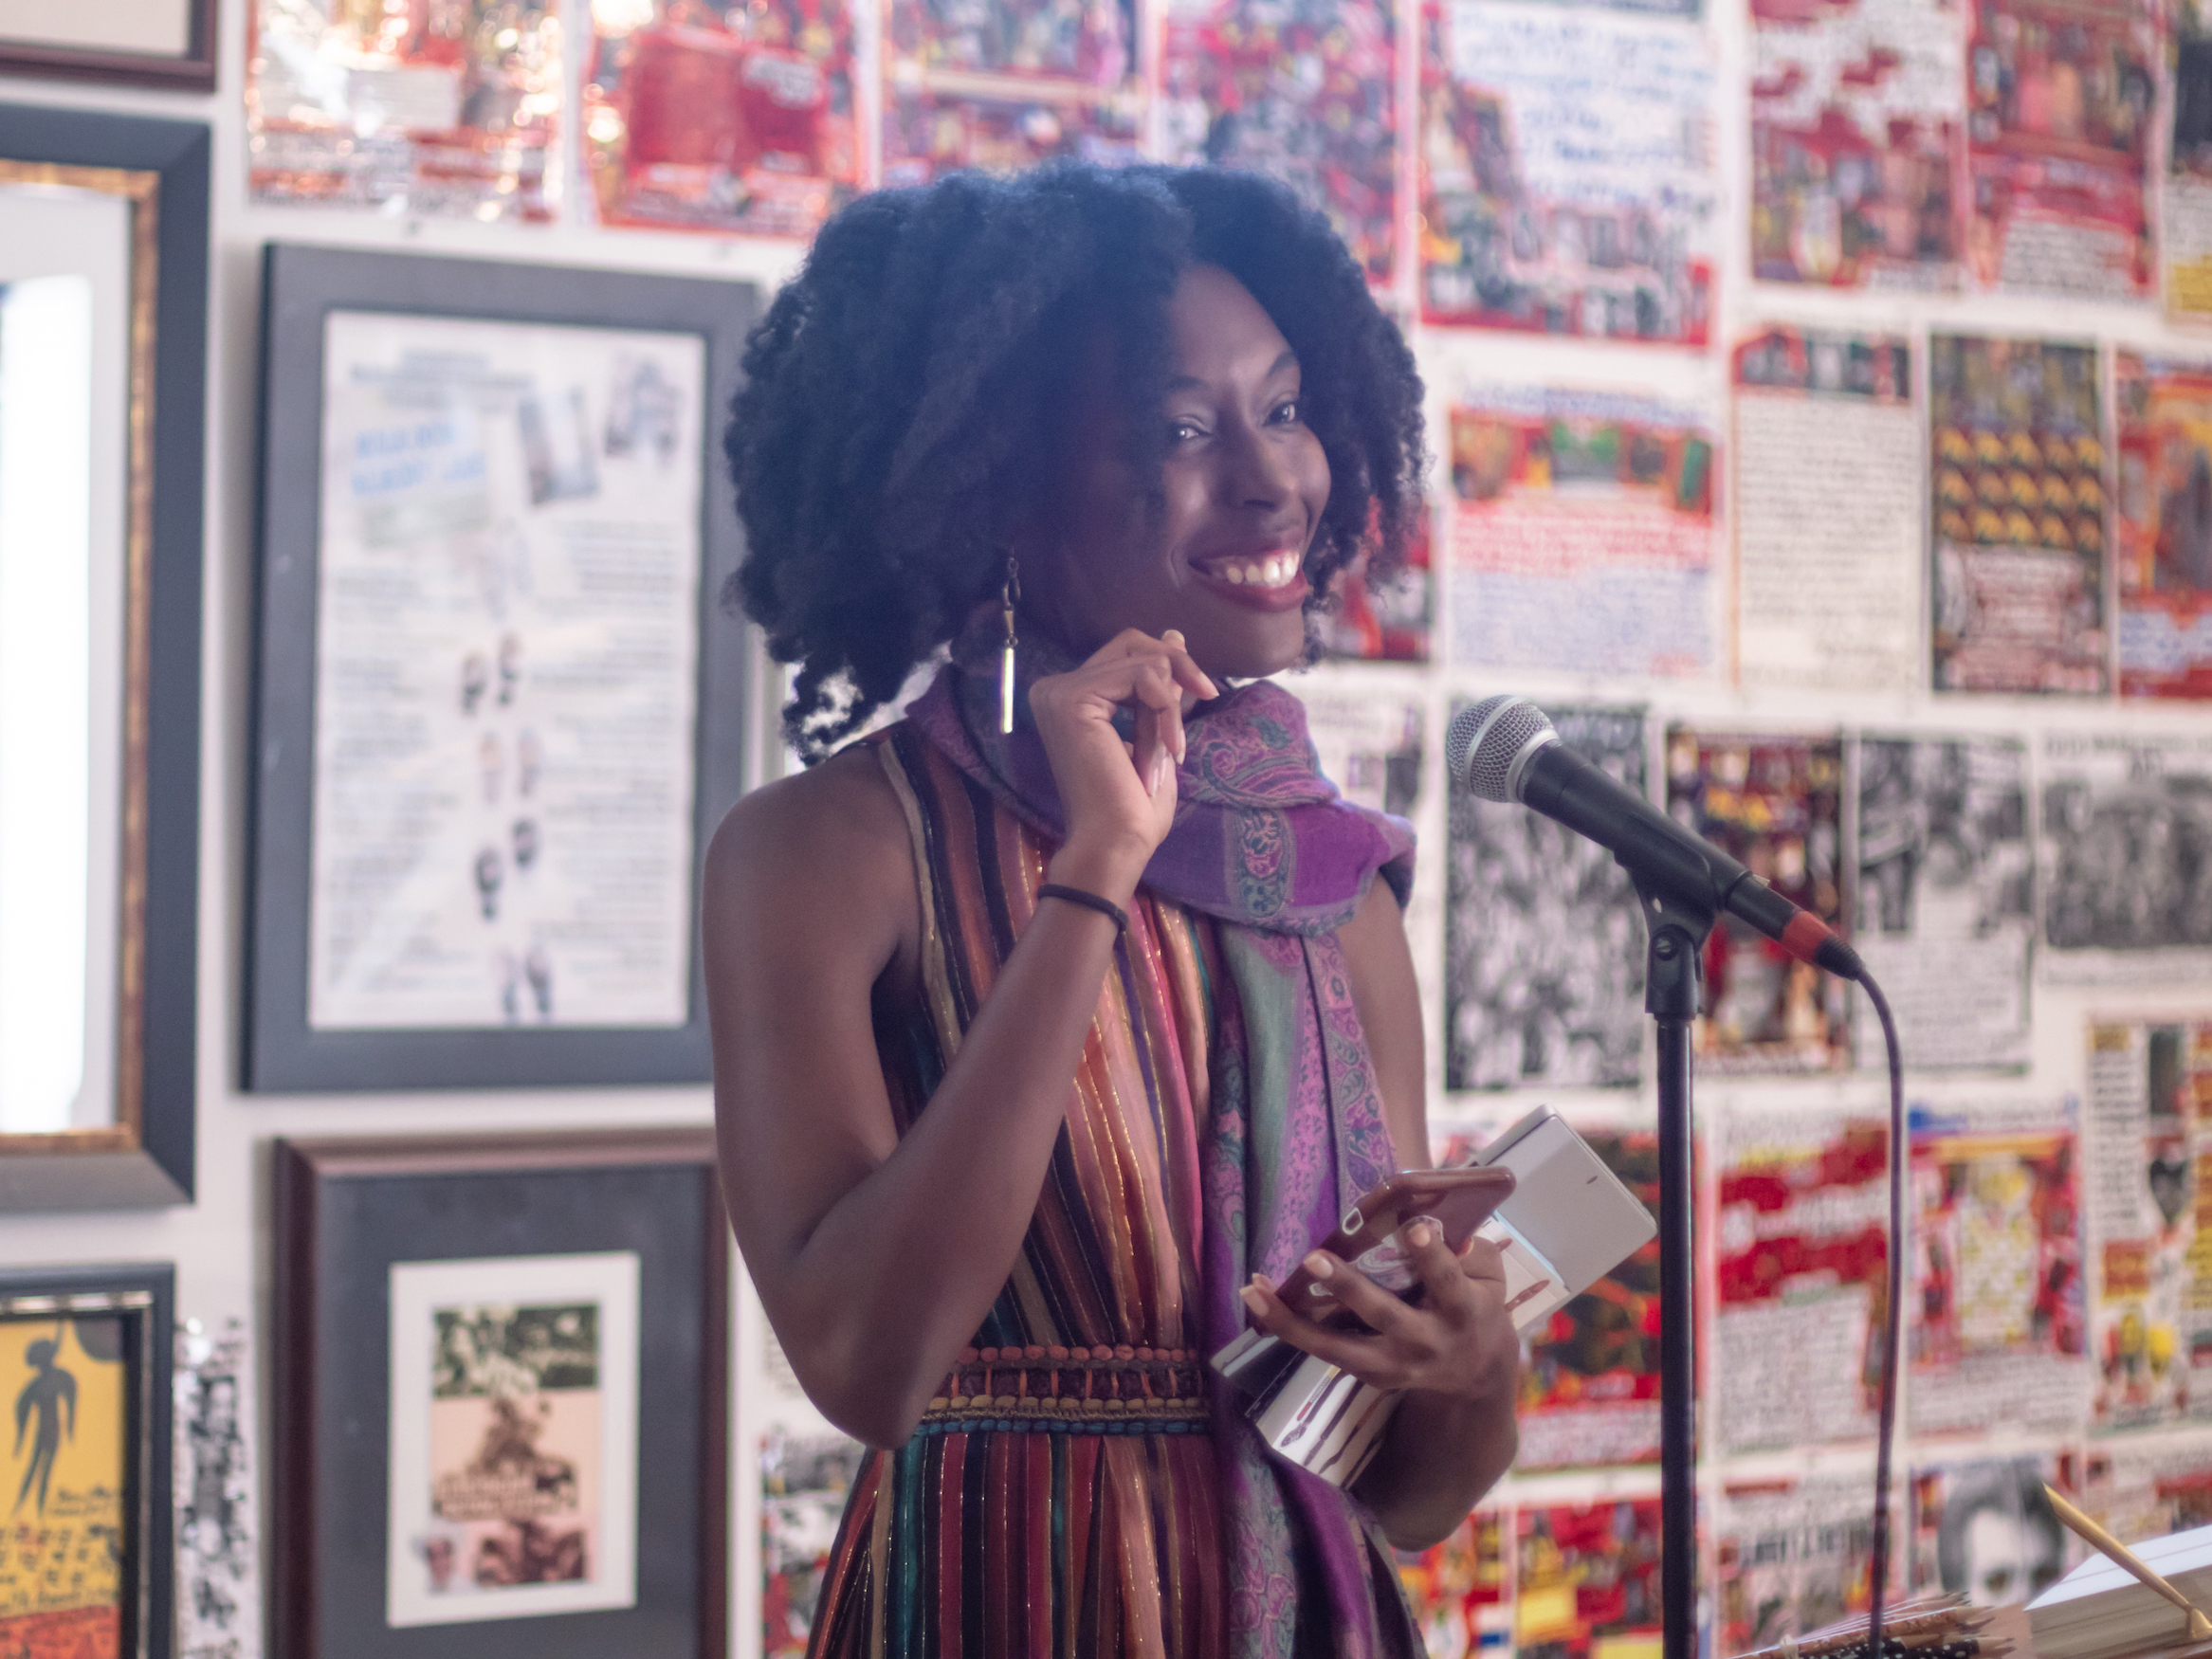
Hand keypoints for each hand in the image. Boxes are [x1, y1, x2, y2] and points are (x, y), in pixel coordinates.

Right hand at [1027, 628, 1217, 899]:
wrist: (1115, 844)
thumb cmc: (1133, 807)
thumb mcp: (1157, 731)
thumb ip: (1160, 685)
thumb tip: (1174, 634)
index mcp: (1069, 697)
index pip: (1127, 653)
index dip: (1170, 666)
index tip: (1204, 692)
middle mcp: (1055, 689)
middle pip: (1132, 643)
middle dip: (1177, 667)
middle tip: (1206, 695)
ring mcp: (1058, 692)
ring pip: (1142, 660)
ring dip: (1170, 707)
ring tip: (1168, 750)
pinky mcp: (1070, 699)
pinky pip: (1141, 677)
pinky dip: (1165, 712)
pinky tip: (1166, 749)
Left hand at [1239, 1223, 1519, 1406]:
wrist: (1475, 1376)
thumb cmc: (1477, 1307)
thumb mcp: (1490, 1279)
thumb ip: (1470, 1249)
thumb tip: (1432, 1210)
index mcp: (1461, 1312)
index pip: (1447, 1282)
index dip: (1432, 1256)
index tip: (1416, 1227)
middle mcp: (1425, 1343)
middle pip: (1383, 1316)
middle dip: (1348, 1289)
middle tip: (1314, 1259)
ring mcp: (1393, 1365)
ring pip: (1337, 1348)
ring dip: (1293, 1321)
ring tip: (1255, 1291)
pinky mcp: (1369, 1375)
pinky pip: (1325, 1352)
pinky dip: (1289, 1328)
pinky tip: (1258, 1301)